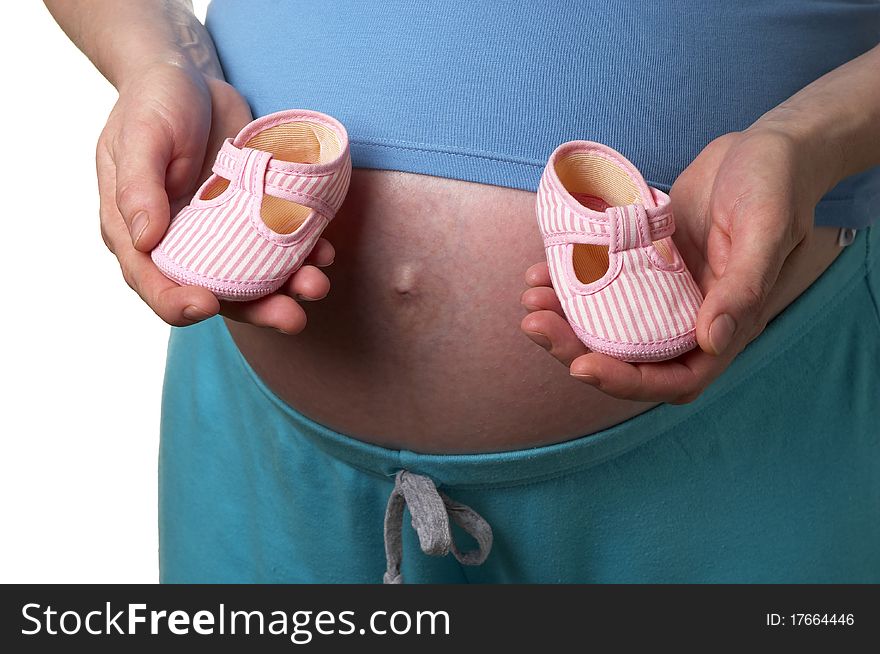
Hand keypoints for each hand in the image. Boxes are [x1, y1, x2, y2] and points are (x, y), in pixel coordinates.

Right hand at [97, 62, 333, 332]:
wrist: (190, 78)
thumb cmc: (153, 103)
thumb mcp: (140, 136)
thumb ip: (139, 187)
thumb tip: (144, 239)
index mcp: (139, 236)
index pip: (154, 284)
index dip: (178, 303)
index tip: (208, 305)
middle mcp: (182, 245)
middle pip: (217, 293)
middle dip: (257, 310)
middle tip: (292, 317)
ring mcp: (221, 235)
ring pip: (255, 276)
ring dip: (288, 288)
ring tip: (317, 284)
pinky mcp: (253, 217)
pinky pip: (279, 244)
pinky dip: (303, 252)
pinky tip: (323, 251)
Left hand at [521, 127, 832, 402]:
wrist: (764, 148)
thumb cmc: (776, 184)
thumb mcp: (765, 229)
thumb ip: (742, 288)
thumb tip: (712, 343)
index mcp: (726, 323)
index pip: (675, 378)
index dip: (627, 382)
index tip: (582, 365)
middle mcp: (691, 317)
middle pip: (629, 358)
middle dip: (577, 350)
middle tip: (535, 325)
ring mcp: (665, 293)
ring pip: (609, 326)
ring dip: (565, 321)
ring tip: (530, 298)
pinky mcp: (647, 266)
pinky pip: (604, 286)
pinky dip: (570, 285)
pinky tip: (542, 271)